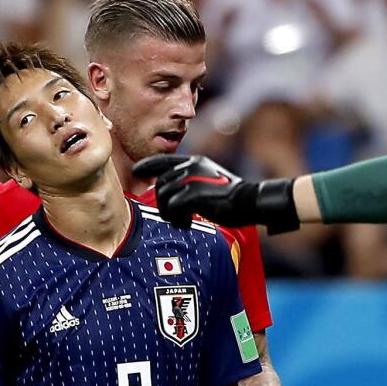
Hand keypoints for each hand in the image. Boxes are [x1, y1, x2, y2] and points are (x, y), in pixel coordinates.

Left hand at [133, 154, 300, 233]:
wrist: (249, 202)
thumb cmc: (231, 197)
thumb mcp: (209, 181)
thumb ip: (191, 180)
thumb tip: (172, 190)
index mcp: (194, 162)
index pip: (163, 161)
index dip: (147, 166)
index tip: (137, 172)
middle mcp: (190, 167)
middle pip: (161, 185)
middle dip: (164, 204)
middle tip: (176, 217)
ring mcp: (192, 179)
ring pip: (164, 198)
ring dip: (170, 214)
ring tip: (184, 222)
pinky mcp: (194, 193)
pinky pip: (173, 207)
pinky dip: (177, 219)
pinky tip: (188, 224)